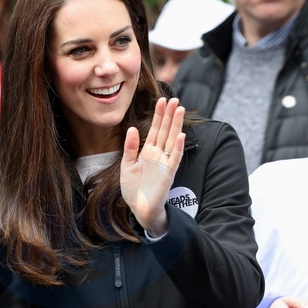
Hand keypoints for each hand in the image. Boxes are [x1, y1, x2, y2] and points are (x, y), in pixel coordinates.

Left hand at [120, 97, 184, 236]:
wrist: (140, 209)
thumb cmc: (134, 190)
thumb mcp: (127, 166)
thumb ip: (130, 148)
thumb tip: (133, 129)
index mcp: (147, 152)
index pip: (155, 130)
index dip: (158, 115)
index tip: (161, 100)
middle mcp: (158, 155)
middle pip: (165, 131)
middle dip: (169, 115)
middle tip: (173, 98)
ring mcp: (165, 163)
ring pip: (172, 140)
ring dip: (176, 125)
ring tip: (179, 109)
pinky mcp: (169, 173)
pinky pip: (175, 158)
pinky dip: (178, 147)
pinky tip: (181, 135)